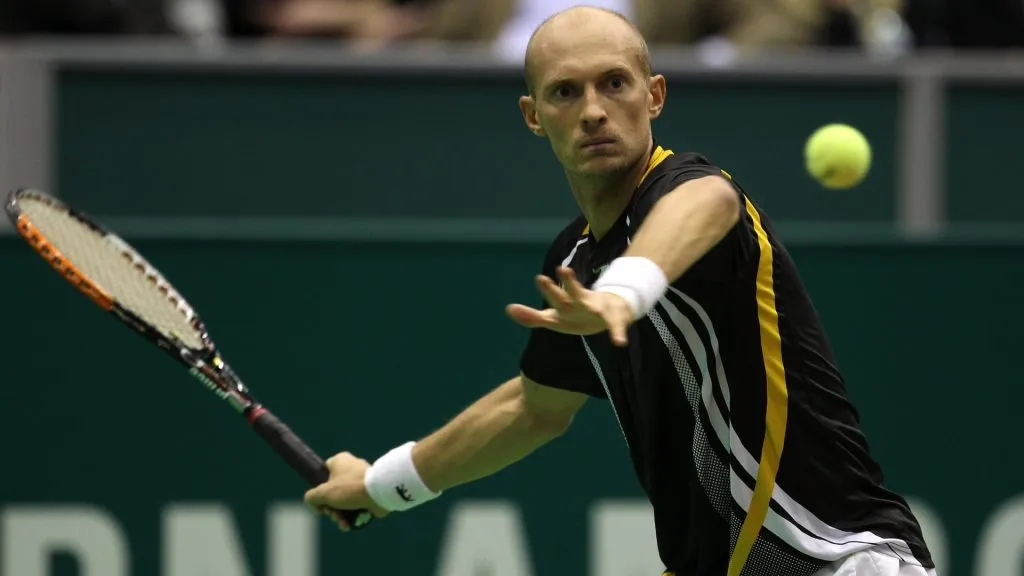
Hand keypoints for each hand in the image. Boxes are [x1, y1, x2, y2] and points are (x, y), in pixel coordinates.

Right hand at [303, 452, 388, 531]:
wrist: (380, 493)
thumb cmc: (350, 488)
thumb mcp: (323, 493)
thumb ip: (311, 498)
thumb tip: (315, 505)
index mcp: (340, 461)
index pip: (323, 474)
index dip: (319, 489)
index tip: (320, 500)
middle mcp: (351, 469)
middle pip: (333, 493)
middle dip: (331, 509)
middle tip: (333, 515)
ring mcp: (362, 482)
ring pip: (345, 502)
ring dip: (340, 516)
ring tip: (343, 523)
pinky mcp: (370, 494)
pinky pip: (357, 506)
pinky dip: (352, 517)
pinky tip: (350, 525)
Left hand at [506, 266, 634, 345]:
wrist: (609, 312)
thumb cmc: (576, 315)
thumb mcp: (553, 319)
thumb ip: (532, 317)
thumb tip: (508, 309)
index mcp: (567, 304)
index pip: (556, 296)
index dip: (549, 289)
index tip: (540, 278)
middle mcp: (582, 303)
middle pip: (574, 296)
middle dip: (569, 286)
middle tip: (563, 270)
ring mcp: (599, 309)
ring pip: (598, 308)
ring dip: (597, 308)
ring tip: (597, 310)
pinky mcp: (614, 319)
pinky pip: (616, 327)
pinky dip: (618, 334)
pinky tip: (619, 343)